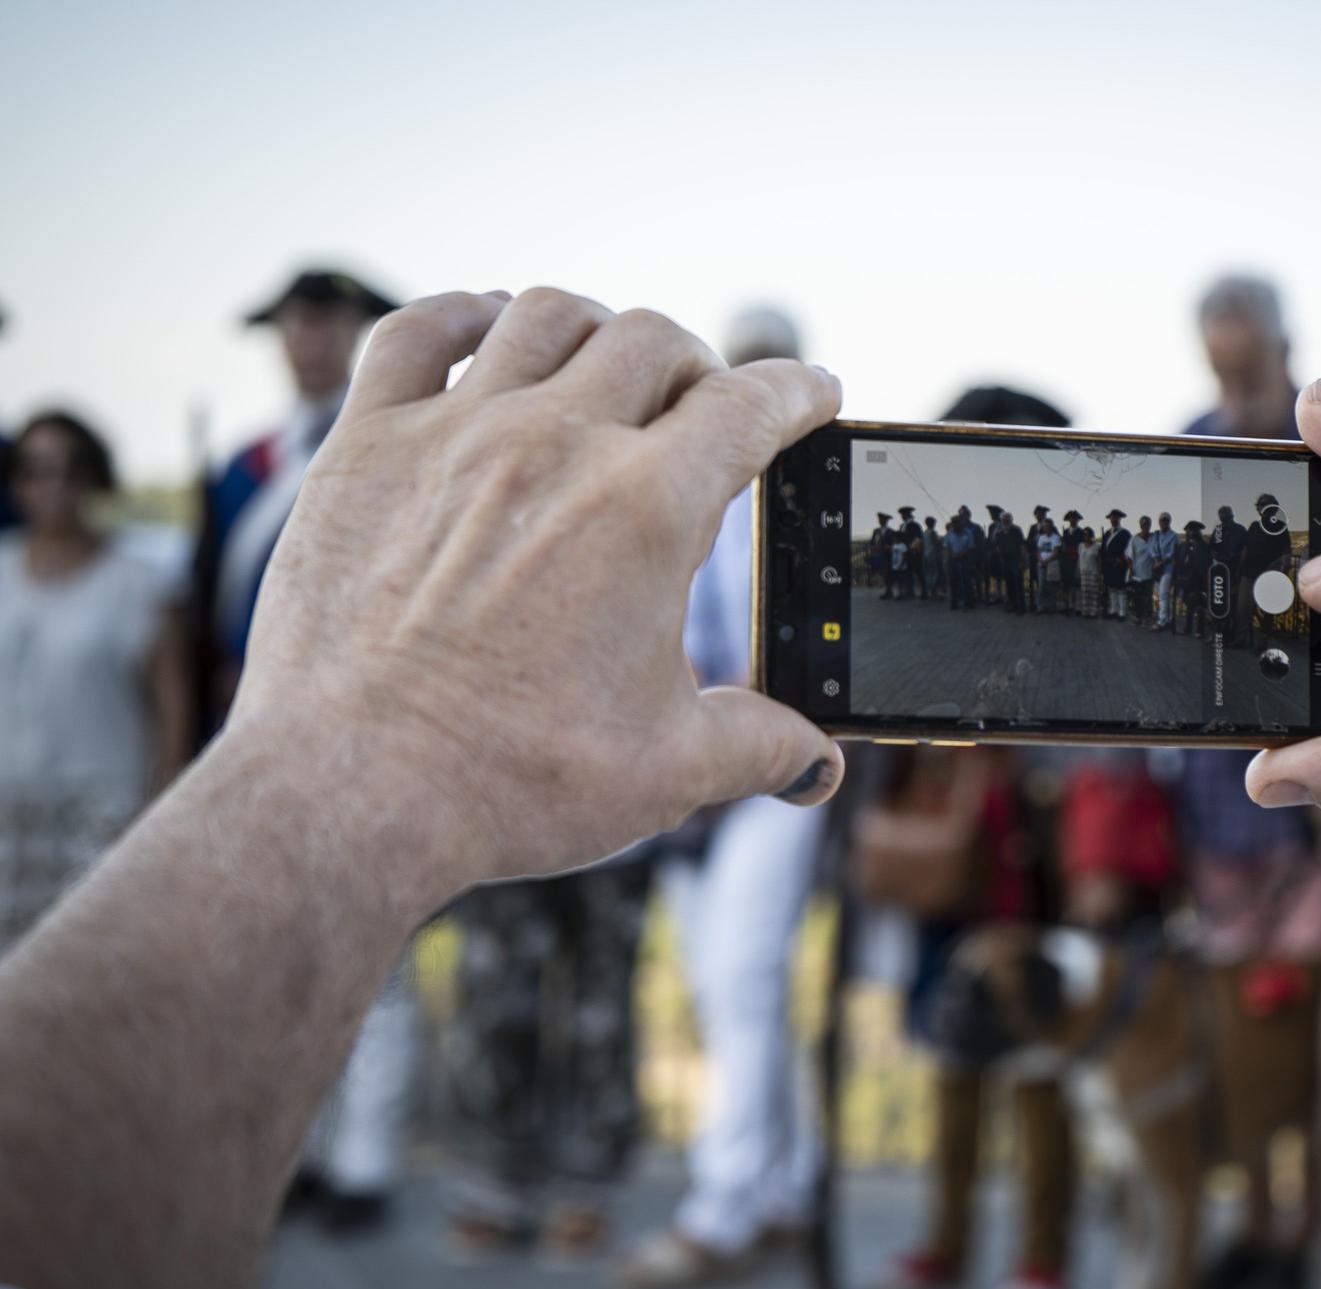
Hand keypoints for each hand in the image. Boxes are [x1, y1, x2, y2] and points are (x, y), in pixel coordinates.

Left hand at [230, 288, 845, 898]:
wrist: (354, 790)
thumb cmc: (512, 778)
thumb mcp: (669, 768)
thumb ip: (760, 744)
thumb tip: (816, 760)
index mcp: (647, 509)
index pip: (750, 406)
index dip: (797, 392)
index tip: (811, 394)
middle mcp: (556, 445)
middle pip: (655, 341)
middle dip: (698, 367)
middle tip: (701, 410)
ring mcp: (456, 434)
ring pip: (547, 317)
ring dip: (596, 332)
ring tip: (605, 368)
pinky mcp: (368, 446)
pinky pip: (416, 331)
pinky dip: (463, 316)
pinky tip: (486, 332)